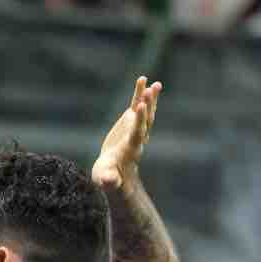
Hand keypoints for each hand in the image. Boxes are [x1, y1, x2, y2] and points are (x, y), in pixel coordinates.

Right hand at [92, 76, 161, 191]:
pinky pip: (137, 106)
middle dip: (148, 106)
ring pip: (146, 111)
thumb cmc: (109, 179)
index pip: (137, 132)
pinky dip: (140, 94)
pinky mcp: (130, 122)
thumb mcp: (106, 181)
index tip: (141, 106)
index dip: (140, 120)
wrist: (114, 173)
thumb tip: (107, 180)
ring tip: (155, 83)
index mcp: (131, 149)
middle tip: (150, 90)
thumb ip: (108, 180)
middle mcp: (137, 137)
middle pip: (146, 120)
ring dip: (150, 97)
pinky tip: (143, 80)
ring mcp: (135, 128)